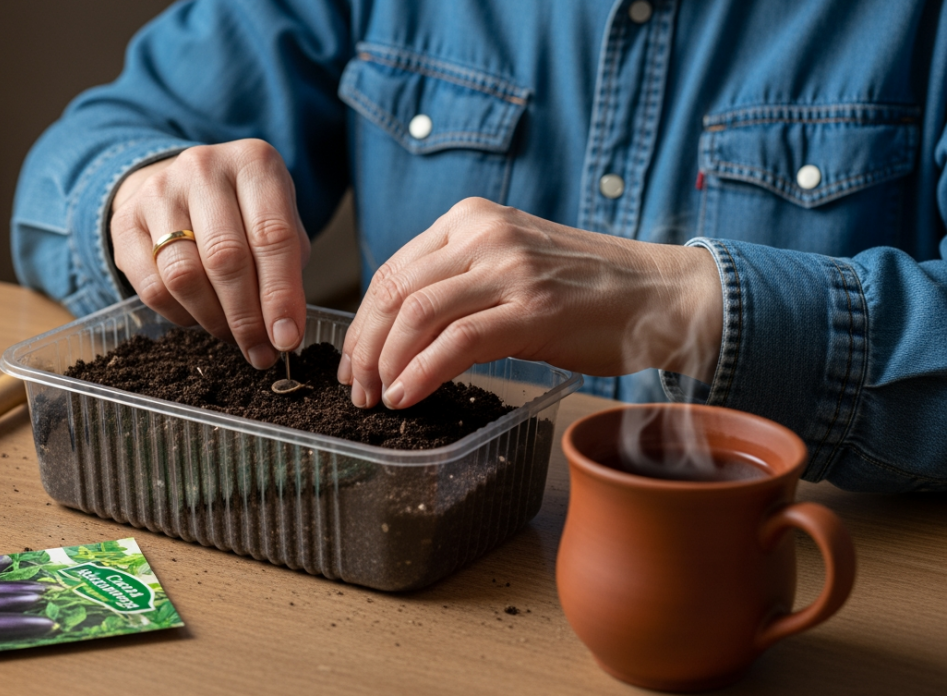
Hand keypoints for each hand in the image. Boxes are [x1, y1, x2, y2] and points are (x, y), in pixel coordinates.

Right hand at [110, 139, 309, 368]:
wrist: (183, 185)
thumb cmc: (244, 213)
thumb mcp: (278, 224)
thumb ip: (288, 271)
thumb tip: (284, 331)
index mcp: (254, 162)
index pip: (272, 235)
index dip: (280, 295)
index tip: (287, 338)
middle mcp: (204, 168)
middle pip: (225, 258)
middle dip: (246, 316)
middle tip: (260, 351)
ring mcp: (158, 191)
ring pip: (184, 276)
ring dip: (213, 320)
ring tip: (232, 336)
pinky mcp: (125, 221)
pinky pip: (151, 287)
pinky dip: (180, 315)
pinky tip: (199, 317)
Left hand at [337, 198, 721, 408]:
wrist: (661, 294)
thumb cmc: (584, 289)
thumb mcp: (509, 267)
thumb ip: (456, 283)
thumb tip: (397, 333)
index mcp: (471, 219)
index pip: (394, 269)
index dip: (364, 321)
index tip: (354, 361)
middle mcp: (485, 235)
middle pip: (395, 290)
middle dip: (365, 346)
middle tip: (357, 388)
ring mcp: (511, 269)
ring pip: (418, 313)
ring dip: (387, 363)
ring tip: (380, 397)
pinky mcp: (534, 309)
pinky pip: (458, 341)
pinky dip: (423, 372)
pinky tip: (408, 396)